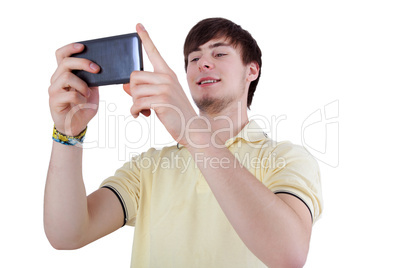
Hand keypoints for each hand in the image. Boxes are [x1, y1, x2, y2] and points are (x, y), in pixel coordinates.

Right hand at [48, 43, 99, 135]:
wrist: (76, 126)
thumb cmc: (83, 106)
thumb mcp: (92, 90)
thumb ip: (93, 79)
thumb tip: (101, 68)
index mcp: (65, 73)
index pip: (62, 55)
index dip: (70, 48)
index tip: (83, 46)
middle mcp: (57, 79)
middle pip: (65, 62)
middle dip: (82, 63)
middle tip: (96, 69)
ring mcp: (54, 90)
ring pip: (66, 77)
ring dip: (82, 84)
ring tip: (88, 94)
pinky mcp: (54, 101)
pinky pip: (69, 94)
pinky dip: (80, 97)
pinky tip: (84, 102)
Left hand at [124, 24, 197, 145]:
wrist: (191, 128)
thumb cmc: (176, 112)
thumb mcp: (161, 97)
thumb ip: (143, 89)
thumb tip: (125, 86)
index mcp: (168, 73)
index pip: (154, 53)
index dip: (145, 39)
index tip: (138, 26)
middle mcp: (167, 78)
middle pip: (134, 76)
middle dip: (133, 91)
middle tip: (140, 101)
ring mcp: (165, 89)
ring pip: (133, 90)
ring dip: (134, 103)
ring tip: (143, 109)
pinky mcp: (161, 101)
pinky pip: (136, 103)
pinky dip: (134, 111)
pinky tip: (140, 115)